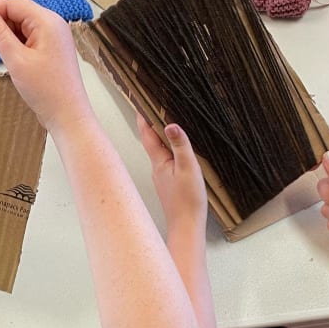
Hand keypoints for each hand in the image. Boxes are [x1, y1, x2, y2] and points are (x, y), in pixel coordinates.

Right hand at [0, 0, 92, 133]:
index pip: (11, 2)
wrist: (68, 116)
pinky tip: (13, 59)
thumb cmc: (45, 90)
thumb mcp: (16, 60)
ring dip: (7, 35)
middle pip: (17, 11)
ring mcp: (54, 36)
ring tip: (3, 56)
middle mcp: (52, 23)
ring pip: (22, 24)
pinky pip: (30, 37)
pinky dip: (17, 44)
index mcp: (46, 20)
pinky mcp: (52, 48)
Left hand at [137, 116, 207, 237]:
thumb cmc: (188, 200)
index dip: (144, 117)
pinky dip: (169, 151)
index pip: (148, 134)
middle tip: (152, 106)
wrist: (187, 226)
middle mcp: (157, 169)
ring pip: (159, 152)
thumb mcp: (188, 168)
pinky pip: (167, 162)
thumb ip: (180, 145)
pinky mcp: (169, 185)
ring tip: (165, 122)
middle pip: (152, 141)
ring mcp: (162, 177)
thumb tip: (171, 124)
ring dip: (161, 137)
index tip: (140, 101)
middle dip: (152, 124)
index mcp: (159, 162)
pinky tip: (177, 150)